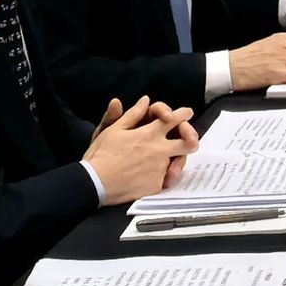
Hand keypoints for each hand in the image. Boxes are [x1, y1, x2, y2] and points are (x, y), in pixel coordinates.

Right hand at [80, 97, 196, 203]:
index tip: (187, 113)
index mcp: (149, 134)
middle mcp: (159, 151)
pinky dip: (158, 176)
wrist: (94, 184)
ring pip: (175, 161)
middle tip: (190, 138)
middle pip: (188, 142)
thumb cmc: (101, 155)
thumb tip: (145, 101)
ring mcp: (159, 169)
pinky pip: (164, 179)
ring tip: (158, 162)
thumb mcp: (114, 130)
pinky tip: (146, 177)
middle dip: (191, 137)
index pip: (174, 119)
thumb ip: (133, 114)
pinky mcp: (156, 185)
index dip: (183, 114)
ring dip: (171, 159)